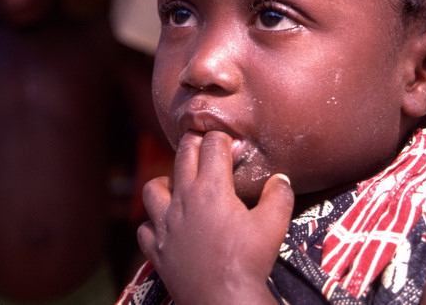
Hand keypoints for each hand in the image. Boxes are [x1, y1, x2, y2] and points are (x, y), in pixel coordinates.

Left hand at [137, 130, 293, 304]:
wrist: (223, 300)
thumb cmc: (248, 261)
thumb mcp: (273, 225)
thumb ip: (279, 195)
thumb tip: (281, 178)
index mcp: (211, 188)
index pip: (212, 145)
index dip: (223, 138)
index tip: (231, 143)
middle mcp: (183, 199)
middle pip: (182, 155)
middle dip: (194, 143)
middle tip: (205, 146)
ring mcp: (165, 224)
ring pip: (153, 187)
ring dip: (166, 182)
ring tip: (180, 187)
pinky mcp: (156, 249)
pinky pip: (145, 227)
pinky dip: (154, 223)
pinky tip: (168, 226)